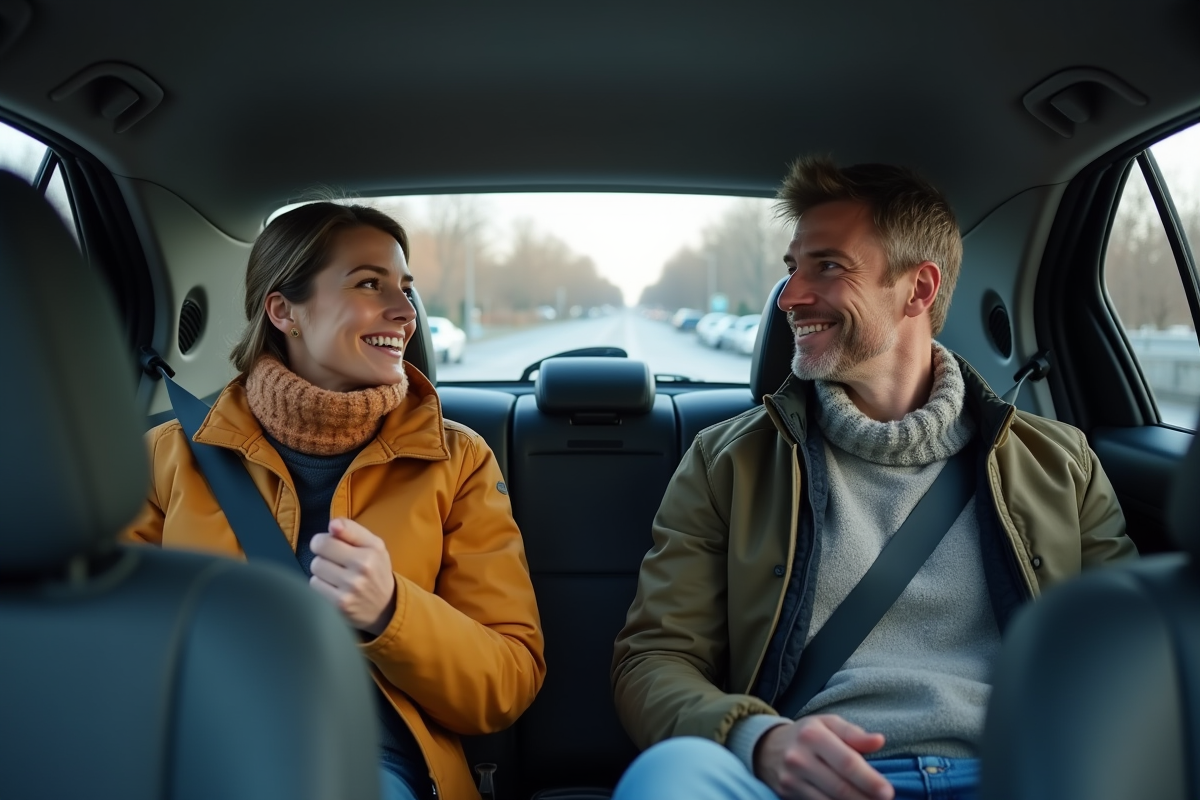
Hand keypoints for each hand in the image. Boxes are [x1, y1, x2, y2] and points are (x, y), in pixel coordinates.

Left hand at [309, 517, 396, 635]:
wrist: (385, 607)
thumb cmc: (375, 570)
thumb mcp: (373, 545)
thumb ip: (352, 529)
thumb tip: (332, 524)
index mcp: (370, 550)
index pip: (328, 538)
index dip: (324, 540)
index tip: (331, 544)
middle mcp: (362, 568)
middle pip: (318, 551)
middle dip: (323, 554)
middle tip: (334, 561)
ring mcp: (350, 588)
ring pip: (315, 568)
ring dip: (322, 571)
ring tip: (336, 575)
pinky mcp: (340, 604)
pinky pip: (315, 585)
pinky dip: (321, 585)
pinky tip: (334, 588)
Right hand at [753, 714, 892, 799]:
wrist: (766, 746)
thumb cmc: (806, 734)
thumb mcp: (828, 724)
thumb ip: (854, 734)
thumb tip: (879, 741)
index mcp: (812, 735)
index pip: (846, 762)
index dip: (869, 779)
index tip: (888, 791)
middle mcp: (799, 757)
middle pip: (839, 786)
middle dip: (865, 798)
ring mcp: (791, 779)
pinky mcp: (787, 794)